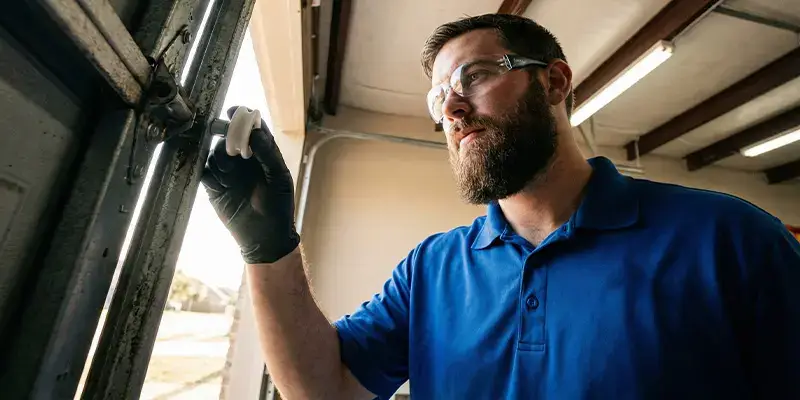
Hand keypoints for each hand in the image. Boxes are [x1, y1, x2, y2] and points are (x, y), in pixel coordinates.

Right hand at [201, 108, 299, 263]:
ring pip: (216, 154)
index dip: (243, 119)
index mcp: (262, 154)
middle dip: (227, 134)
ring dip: (219, 155)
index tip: (235, 112)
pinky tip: (216, 177)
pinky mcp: (214, 188)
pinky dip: (207, 171)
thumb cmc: (278, 206)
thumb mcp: (278, 178)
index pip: (252, 130)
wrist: (265, 237)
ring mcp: (227, 173)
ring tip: (228, 169)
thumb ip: (268, 154)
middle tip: (228, 139)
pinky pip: (205, 173)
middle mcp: (243, 161)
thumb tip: (255, 131)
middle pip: (230, 138)